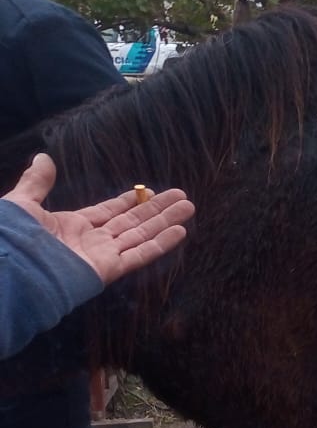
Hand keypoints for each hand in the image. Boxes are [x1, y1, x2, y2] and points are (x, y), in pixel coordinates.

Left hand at [2, 153, 194, 285]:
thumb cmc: (14, 238)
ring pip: (142, 235)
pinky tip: (180, 231)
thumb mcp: (22, 203)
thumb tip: (42, 157)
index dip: (129, 201)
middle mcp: (92, 240)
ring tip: (189, 207)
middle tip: (181, 196)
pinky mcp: (110, 268)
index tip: (148, 190)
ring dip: (166, 221)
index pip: (108, 212)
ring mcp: (103, 255)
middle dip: (157, 208)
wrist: (12, 270)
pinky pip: (140, 254)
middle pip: (132, 221)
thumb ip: (37, 183)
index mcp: (72, 226)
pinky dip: (161, 243)